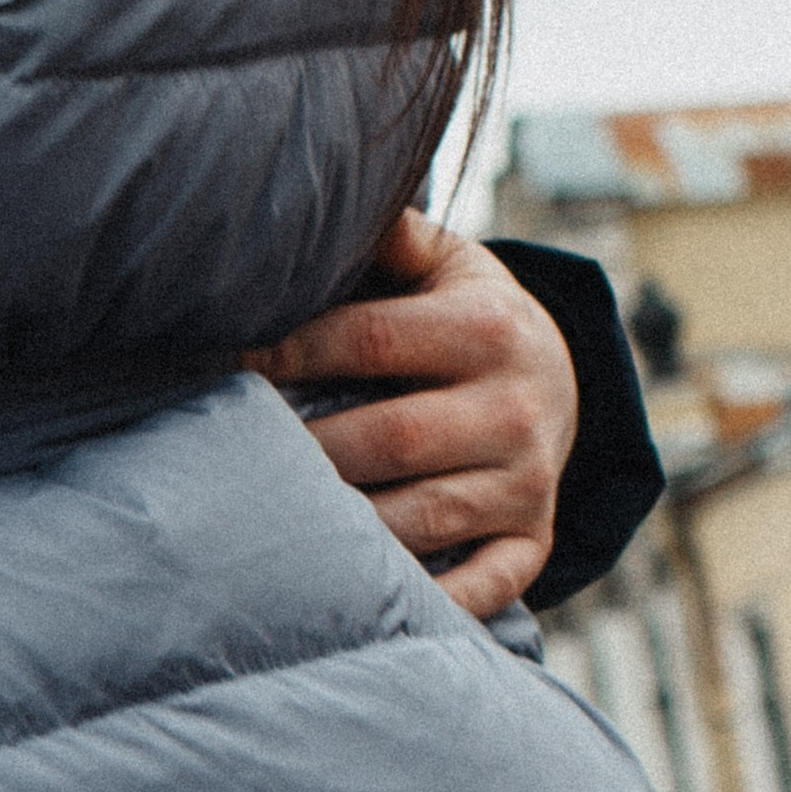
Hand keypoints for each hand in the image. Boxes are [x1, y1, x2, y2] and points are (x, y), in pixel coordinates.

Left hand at [244, 207, 576, 621]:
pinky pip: (479, 585)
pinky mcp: (531, 542)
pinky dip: (425, 598)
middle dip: (303, 448)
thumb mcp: (448, 261)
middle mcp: (513, 411)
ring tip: (270, 519)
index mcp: (485, 329)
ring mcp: (525, 485)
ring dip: (344, 527)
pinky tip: (358, 594)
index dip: (286, 351)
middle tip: (229, 451)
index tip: (225, 360)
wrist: (566, 380)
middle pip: (386, 439)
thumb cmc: (470, 314)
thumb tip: (328, 193)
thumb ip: (393, 234)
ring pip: (419, 519)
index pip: (365, 342)